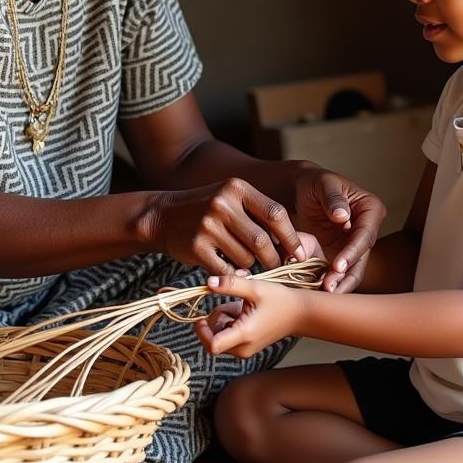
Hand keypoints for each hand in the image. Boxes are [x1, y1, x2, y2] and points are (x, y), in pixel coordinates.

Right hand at [146, 178, 304, 275]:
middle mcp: (222, 203)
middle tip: (276, 265)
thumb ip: (258, 213)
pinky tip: (228, 268)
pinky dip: (233, 274)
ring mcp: (208, 225)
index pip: (275, 213)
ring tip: (242, 259)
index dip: (292, 237)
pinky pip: (226, 270)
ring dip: (250, 266)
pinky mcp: (196, 247)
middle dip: (274, 258)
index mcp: (236, 188)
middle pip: (262, 240)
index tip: (299, 253)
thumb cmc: (206, 209)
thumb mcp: (230, 198)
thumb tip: (292, 243)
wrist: (162, 216)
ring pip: (246, 258)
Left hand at [194, 272, 305, 357]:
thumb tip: (208, 282)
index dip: (201, 331)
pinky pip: (229, 336)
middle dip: (214, 320)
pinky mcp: (248, 347)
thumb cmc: (280, 300)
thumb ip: (230, 284)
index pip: (212, 345)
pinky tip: (243, 310)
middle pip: (213, 339)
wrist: (300, 313)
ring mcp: (246, 349)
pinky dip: (230, 322)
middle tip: (227, 303)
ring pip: (220, 337)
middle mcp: (243, 347)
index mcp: (244, 334)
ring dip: (223, 319)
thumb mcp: (254, 288)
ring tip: (239, 304)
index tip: (201, 315)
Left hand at [294, 168, 386, 292]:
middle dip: (347, 274)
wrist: (301, 191)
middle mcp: (367, 230)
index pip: (365, 235)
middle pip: (361, 257)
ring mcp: (354, 245)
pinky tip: (318, 291)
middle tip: (330, 287)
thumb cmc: (315, 183)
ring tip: (324, 293)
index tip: (338, 265)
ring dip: (340, 283)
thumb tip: (342, 216)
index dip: (353, 252)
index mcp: (371, 210)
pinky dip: (330, 282)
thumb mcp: (323, 184)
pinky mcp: (341, 256)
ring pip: (352, 270)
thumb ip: (333, 199)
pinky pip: (338, 273)